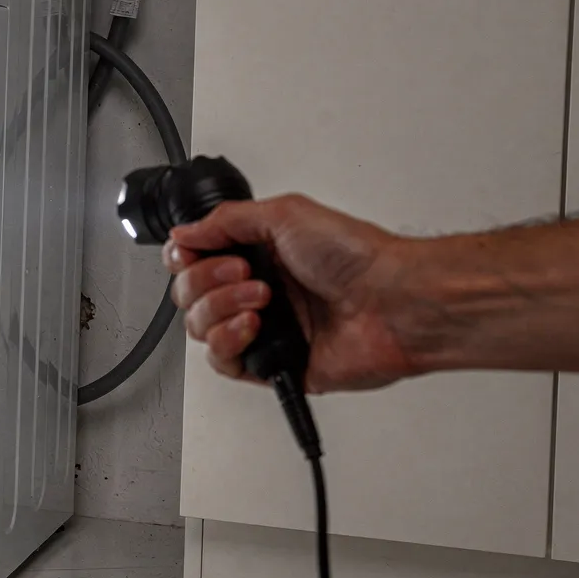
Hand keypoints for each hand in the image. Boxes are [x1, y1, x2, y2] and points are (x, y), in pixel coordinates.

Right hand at [163, 194, 419, 392]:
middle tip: (244, 273)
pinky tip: (255, 326)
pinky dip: (229, 342)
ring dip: (220, 309)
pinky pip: (223, 362)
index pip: (193, 260)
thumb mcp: (285, 214)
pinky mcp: (271, 363)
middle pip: (189, 294)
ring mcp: (263, 328)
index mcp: (258, 254)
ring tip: (262, 299)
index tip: (193, 253)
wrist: (394, 303)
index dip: (185, 258)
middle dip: (207, 281)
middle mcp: (256, 291)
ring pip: (199, 328)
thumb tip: (183, 233)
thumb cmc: (358, 258)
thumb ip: (225, 220)